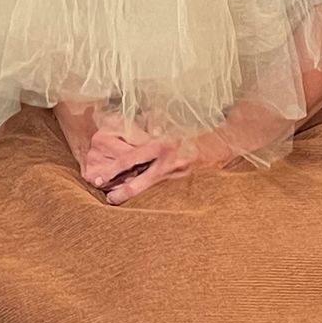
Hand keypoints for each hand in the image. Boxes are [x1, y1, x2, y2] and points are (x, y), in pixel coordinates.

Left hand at [83, 115, 232, 204]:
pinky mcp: (184, 181)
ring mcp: (177, 174)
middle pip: (139, 182)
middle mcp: (168, 162)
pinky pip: (163, 188)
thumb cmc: (195, 127)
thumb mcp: (171, 122)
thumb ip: (153, 125)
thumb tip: (137, 126)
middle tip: (106, 199)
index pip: (131, 160)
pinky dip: (150, 191)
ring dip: (134, 193)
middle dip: (122, 192)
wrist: (223, 141)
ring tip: (116, 200)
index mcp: (161, 145)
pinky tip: (141, 196)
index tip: (98, 178)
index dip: (113, 170)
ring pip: (150, 188)